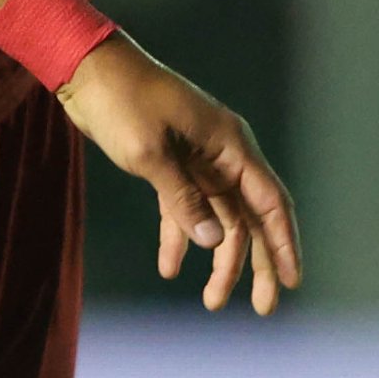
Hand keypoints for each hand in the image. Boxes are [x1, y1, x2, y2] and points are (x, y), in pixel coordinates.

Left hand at [54, 38, 303, 315]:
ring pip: (219, 218)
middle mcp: (223, 155)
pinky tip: (169, 269)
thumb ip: (184, 200)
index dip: (285, 244)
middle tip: (262, 308)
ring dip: (218, 259)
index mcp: (231, 146)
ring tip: (211, 302)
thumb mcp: (151, 155)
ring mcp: (198, 160)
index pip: (271, 202)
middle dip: (258, 263)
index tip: (293, 282)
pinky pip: (184, 208)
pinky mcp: (171, 164)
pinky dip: (180, 237)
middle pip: (251, 217)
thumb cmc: (122, 102)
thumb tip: (216, 244)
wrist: (85, 70)